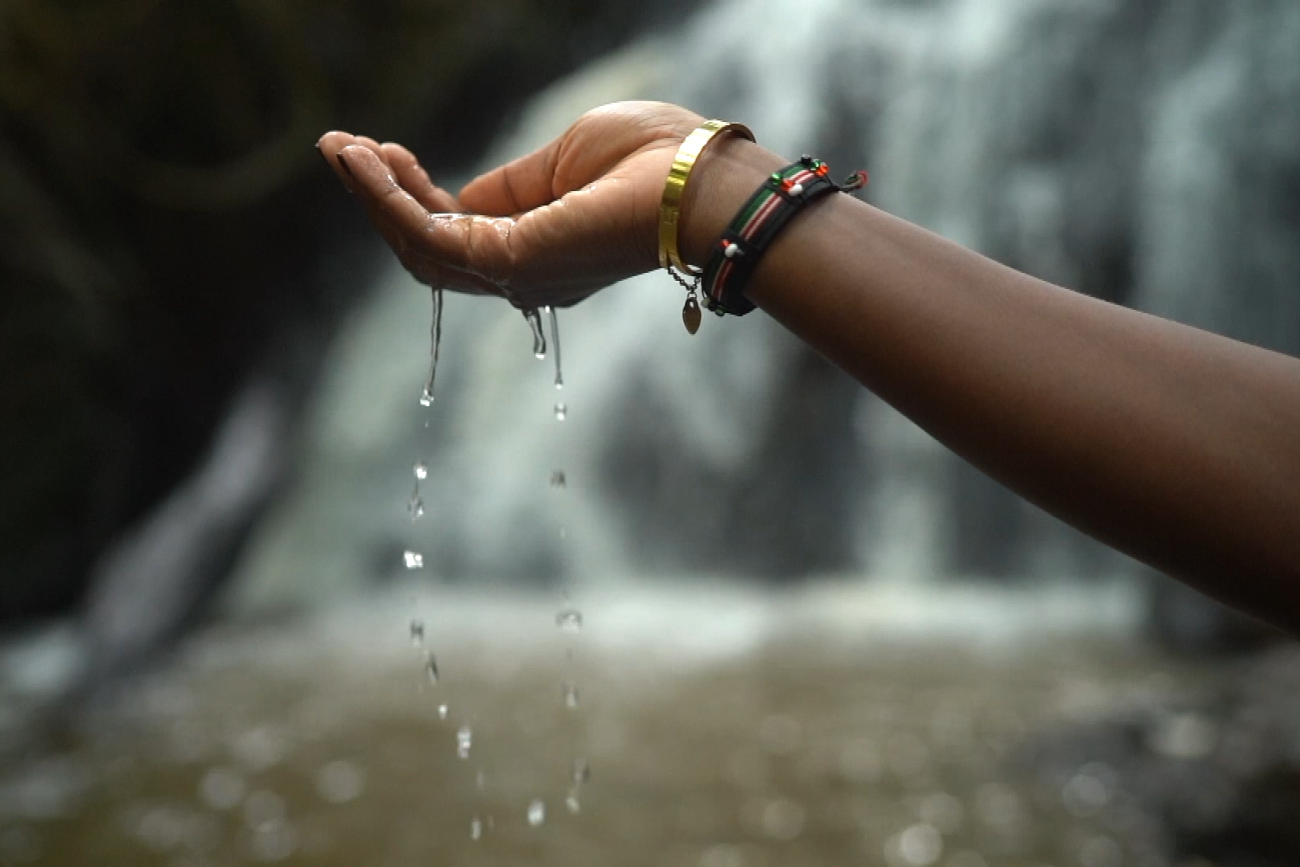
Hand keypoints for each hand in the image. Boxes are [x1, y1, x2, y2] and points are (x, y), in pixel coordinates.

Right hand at [317, 101, 707, 307]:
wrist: (696, 178)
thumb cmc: (652, 161)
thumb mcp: (565, 161)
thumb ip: (511, 187)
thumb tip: (462, 198)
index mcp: (539, 250)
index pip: (458, 233)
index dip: (415, 194)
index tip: (386, 150)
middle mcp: (522, 274)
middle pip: (428, 247)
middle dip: (380, 198)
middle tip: (340, 148)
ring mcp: (514, 274)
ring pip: (418, 245)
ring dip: (372, 196)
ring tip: (338, 149)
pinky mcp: (508, 262)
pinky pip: (428, 233)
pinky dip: (388, 198)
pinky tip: (363, 162)